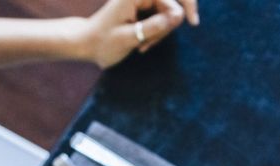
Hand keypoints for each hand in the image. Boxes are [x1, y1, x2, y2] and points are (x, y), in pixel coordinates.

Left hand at [81, 0, 197, 68]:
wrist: (86, 44)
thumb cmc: (102, 42)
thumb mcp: (129, 38)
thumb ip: (154, 27)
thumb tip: (178, 16)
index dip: (186, 5)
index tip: (193, 22)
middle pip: (170, 4)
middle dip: (166, 26)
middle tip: (148, 46)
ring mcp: (140, 0)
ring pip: (166, 13)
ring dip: (159, 32)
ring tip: (142, 47)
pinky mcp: (141, 8)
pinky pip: (159, 17)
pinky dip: (155, 32)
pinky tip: (142, 44)